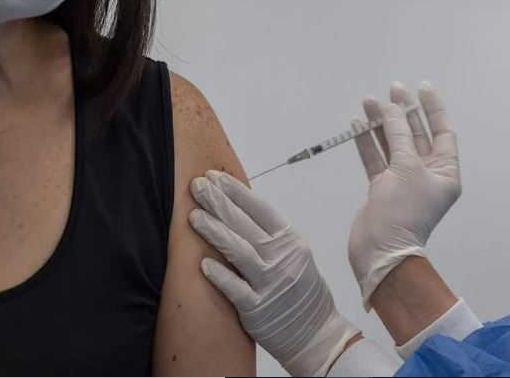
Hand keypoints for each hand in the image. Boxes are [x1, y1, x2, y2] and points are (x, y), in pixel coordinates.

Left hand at [189, 172, 360, 377]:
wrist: (316, 333)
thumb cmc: (301, 291)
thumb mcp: (294, 255)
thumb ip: (270, 236)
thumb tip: (238, 209)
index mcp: (291, 241)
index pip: (260, 208)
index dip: (235, 191)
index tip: (214, 176)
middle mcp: (283, 258)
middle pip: (245, 224)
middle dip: (218, 202)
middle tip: (196, 186)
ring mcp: (271, 283)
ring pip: (239, 251)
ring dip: (214, 231)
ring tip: (193, 216)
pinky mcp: (258, 309)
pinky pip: (236, 289)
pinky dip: (220, 274)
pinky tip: (202, 263)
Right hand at [349, 82, 460, 308]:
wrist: (380, 250)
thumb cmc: (403, 211)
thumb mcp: (406, 167)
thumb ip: (398, 135)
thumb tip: (391, 108)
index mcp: (445, 173)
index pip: (442, 132)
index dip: (432, 108)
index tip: (422, 86)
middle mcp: (427, 175)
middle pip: (415, 134)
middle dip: (403, 112)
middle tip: (392, 88)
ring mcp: (403, 181)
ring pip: (392, 144)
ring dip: (381, 123)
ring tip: (368, 101)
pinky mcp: (382, 188)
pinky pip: (376, 158)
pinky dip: (367, 142)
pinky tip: (357, 123)